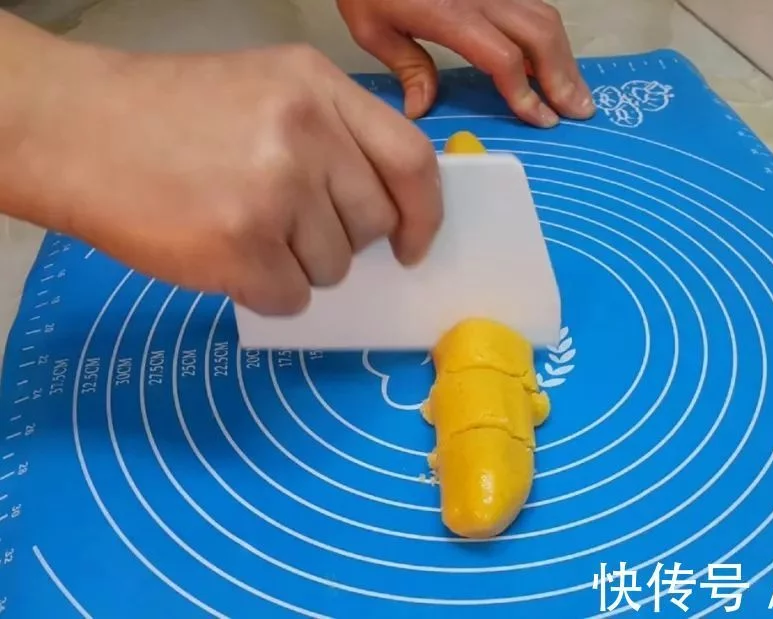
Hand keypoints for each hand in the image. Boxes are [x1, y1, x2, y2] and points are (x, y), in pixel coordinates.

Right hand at [12, 43, 441, 315]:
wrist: (71, 128)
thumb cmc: (164, 114)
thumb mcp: (266, 90)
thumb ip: (332, 135)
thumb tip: (384, 212)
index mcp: (318, 86)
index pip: (411, 161)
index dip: (422, 213)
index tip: (413, 244)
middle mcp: (306, 132)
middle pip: (372, 222)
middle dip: (342, 241)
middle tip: (288, 227)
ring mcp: (275, 189)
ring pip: (333, 267)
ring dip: (297, 267)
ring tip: (241, 230)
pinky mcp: (242, 245)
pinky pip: (291, 297)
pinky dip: (265, 292)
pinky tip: (225, 257)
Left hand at [336, 0, 594, 126]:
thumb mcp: (371, 27)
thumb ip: (406, 67)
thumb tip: (422, 109)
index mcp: (450, 14)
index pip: (503, 57)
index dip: (526, 92)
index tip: (540, 119)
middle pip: (540, 35)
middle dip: (563, 77)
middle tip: (578, 112)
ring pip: (545, 17)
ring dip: (564, 57)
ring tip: (575, 92)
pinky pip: (534, 5)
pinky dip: (551, 36)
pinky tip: (554, 61)